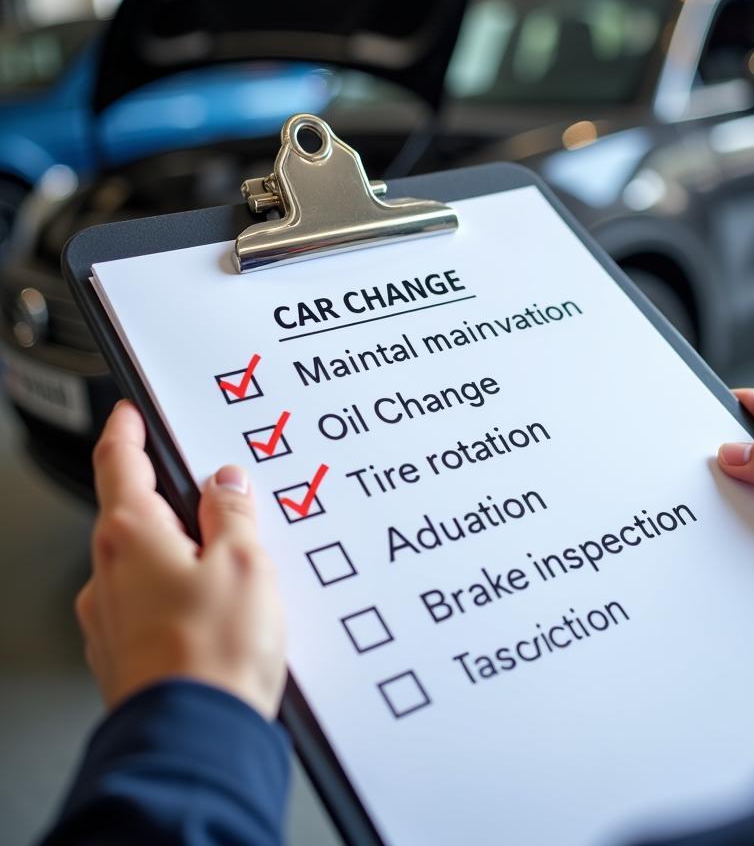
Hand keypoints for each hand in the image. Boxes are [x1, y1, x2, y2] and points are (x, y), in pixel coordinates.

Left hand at [76, 401, 285, 719]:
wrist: (195, 738)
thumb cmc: (213, 654)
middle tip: (216, 495)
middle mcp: (109, 573)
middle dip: (173, 499)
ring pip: (146, 562)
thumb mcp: (245, 561)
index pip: (118, 462)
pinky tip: (219, 612)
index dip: (125, 430)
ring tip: (234, 567)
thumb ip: (233, 512)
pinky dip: (180, 594)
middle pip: (135, 513)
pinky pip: (153, 604)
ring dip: (181, 551)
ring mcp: (112, 617)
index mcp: (131, 536)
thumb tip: (227, 483)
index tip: (129, 414)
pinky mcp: (126, 653)